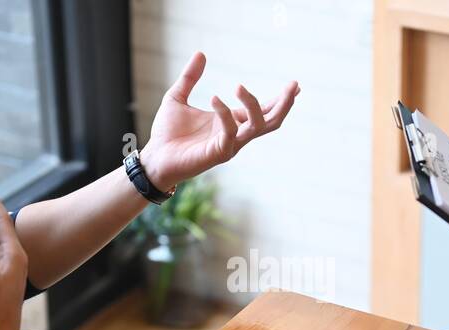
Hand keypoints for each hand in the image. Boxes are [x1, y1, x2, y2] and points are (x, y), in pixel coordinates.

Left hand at [140, 52, 299, 189]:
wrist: (154, 157)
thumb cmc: (167, 133)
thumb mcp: (177, 97)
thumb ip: (190, 77)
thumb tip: (201, 53)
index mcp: (232, 122)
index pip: (264, 111)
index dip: (280, 99)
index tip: (295, 85)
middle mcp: (236, 134)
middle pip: (272, 121)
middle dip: (284, 103)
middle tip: (293, 85)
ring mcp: (230, 145)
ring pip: (258, 127)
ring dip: (254, 104)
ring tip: (239, 86)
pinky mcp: (219, 153)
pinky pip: (231, 132)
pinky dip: (225, 113)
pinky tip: (214, 98)